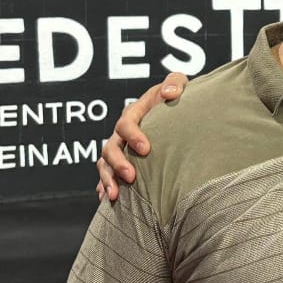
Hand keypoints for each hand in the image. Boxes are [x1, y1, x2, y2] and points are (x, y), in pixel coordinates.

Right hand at [96, 74, 186, 200]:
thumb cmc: (176, 97)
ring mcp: (120, 148)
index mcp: (134, 113)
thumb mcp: (178, 84)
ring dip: (107, 179)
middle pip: (110, 147)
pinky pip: (107, 175)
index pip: (125, 124)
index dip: (133, 136)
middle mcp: (122, 132)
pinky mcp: (122, 162)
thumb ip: (175, 82)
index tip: (146, 149)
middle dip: (118, 163)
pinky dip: (105, 187)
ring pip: (104, 164)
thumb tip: (169, 93)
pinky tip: (108, 200)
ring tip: (115, 196)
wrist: (175, 110)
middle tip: (131, 176)